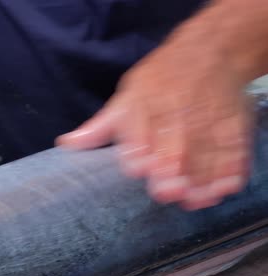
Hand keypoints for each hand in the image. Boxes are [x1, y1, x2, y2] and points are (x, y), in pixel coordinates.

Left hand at [57, 36, 253, 210]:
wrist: (209, 51)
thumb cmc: (158, 81)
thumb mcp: (126, 97)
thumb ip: (99, 127)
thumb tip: (65, 144)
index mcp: (145, 104)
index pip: (139, 131)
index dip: (139, 151)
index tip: (139, 169)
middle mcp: (175, 111)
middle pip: (174, 143)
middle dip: (171, 168)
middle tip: (168, 192)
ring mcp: (208, 117)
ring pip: (205, 149)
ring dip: (202, 176)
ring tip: (195, 199)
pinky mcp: (234, 122)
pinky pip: (235, 146)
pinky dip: (232, 167)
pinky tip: (225, 188)